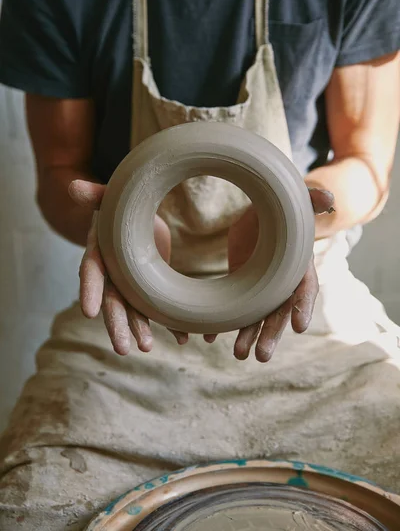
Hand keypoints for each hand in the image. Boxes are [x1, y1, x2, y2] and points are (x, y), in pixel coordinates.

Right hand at [69, 180, 170, 355]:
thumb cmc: (118, 207)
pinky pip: (157, 309)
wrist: (135, 216)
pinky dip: (169, 323)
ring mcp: (129, 285)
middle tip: (122, 348)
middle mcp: (111, 275)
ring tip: (147, 347)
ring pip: (133, 311)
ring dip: (139, 329)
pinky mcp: (148, 289)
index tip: (87, 312)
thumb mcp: (109, 199)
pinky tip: (182, 337)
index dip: (88, 291)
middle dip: (116, 324)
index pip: (90, 273)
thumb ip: (94, 194)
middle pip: (111, 301)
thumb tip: (73, 186)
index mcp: (98, 253)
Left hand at [227, 188, 334, 362]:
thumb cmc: (285, 209)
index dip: (303, 306)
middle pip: (279, 313)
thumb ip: (313, 200)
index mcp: (299, 267)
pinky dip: (222, 324)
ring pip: (256, 318)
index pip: (305, 289)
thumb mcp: (299, 201)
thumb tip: (330, 199)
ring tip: (239, 354)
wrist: (262, 213)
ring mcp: (262, 289)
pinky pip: (234, 309)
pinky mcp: (243, 287)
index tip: (299, 326)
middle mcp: (282, 284)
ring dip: (247, 336)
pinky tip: (210, 337)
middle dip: (271, 334)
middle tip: (262, 356)